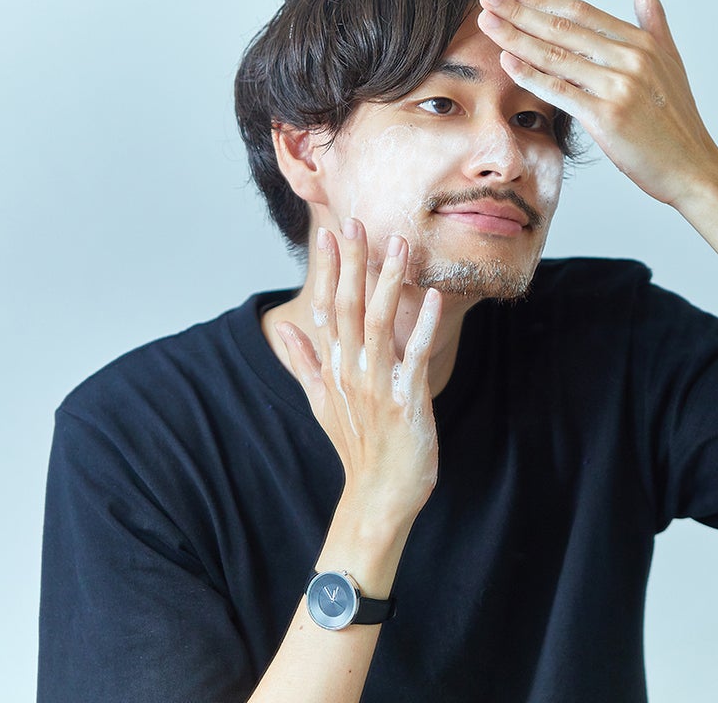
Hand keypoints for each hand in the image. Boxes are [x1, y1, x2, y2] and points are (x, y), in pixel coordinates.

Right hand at [275, 220, 442, 520]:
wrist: (378, 496)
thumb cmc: (358, 448)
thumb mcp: (322, 402)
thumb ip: (304, 363)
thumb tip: (284, 330)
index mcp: (334, 368)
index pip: (327, 308)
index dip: (328, 269)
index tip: (330, 232)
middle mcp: (350, 371)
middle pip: (347, 306)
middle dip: (352, 262)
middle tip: (356, 221)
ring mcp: (376, 385)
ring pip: (378, 322)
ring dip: (388, 282)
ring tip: (398, 244)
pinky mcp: (405, 401)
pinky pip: (414, 356)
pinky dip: (422, 325)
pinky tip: (434, 297)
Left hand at [477, 0, 717, 207]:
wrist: (692, 167)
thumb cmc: (677, 120)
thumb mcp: (670, 59)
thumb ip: (653, 17)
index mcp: (641, 42)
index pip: (581, 12)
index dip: (543, 0)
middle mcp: (630, 59)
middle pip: (563, 28)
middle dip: (519, 12)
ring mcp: (619, 87)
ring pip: (556, 56)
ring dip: (515, 38)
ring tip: (487, 24)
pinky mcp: (607, 117)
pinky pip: (561, 91)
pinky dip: (531, 74)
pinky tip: (507, 61)